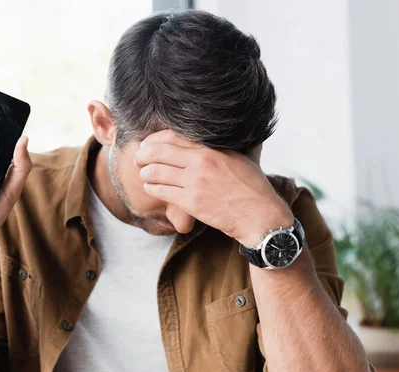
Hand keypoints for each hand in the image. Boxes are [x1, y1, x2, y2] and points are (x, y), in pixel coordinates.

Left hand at [134, 130, 293, 247]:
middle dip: (143, 154)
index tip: (149, 143)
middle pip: (158, 151)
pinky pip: (162, 192)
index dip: (155, 139)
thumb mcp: (246, 156)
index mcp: (212, 147)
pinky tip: (151, 188)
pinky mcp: (191, 202)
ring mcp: (195, 182)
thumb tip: (244, 128)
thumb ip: (236, 143)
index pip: (173, 135)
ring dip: (145, 173)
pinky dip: (152, 189)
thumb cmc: (255, 187)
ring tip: (144, 175)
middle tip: (138, 158)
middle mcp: (202, 161)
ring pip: (156, 172)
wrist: (260, 215)